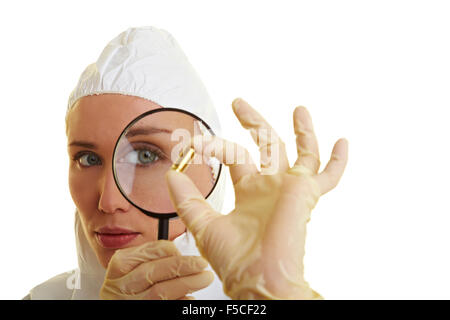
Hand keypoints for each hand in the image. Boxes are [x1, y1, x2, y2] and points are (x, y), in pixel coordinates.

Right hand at [100, 240, 213, 299]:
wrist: (117, 309)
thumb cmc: (128, 287)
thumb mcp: (131, 268)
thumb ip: (151, 259)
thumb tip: (181, 254)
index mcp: (120, 265)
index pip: (149, 251)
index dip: (172, 250)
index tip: (187, 251)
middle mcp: (122, 285)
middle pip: (154, 271)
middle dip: (183, 265)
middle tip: (202, 263)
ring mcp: (130, 302)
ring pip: (159, 292)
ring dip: (187, 283)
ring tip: (204, 278)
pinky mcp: (142, 313)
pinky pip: (163, 307)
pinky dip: (180, 302)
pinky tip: (190, 297)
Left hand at [165, 98, 347, 298]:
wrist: (257, 278)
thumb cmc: (234, 260)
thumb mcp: (203, 224)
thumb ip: (188, 199)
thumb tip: (172, 174)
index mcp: (249, 192)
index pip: (234, 157)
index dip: (215, 146)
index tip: (195, 143)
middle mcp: (271, 186)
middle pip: (266, 145)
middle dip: (253, 122)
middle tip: (239, 103)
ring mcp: (291, 188)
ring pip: (301, 151)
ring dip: (301, 130)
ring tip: (298, 108)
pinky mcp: (306, 193)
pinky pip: (329, 176)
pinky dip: (337, 161)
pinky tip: (342, 142)